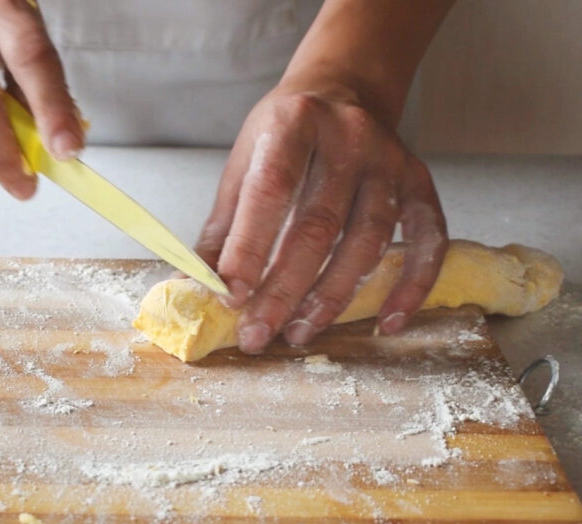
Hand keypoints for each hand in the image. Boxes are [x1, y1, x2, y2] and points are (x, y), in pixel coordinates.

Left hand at [195, 84, 447, 353]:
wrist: (345, 89)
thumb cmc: (283, 136)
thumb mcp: (242, 165)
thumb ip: (223, 227)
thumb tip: (197, 286)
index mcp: (292, 124)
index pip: (270, 191)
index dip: (249, 248)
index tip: (231, 296)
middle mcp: (348, 138)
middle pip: (318, 226)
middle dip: (285, 290)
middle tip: (258, 334)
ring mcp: (389, 161)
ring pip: (367, 240)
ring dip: (333, 296)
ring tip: (299, 333)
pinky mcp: (419, 181)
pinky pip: (428, 240)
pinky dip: (411, 285)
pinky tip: (387, 322)